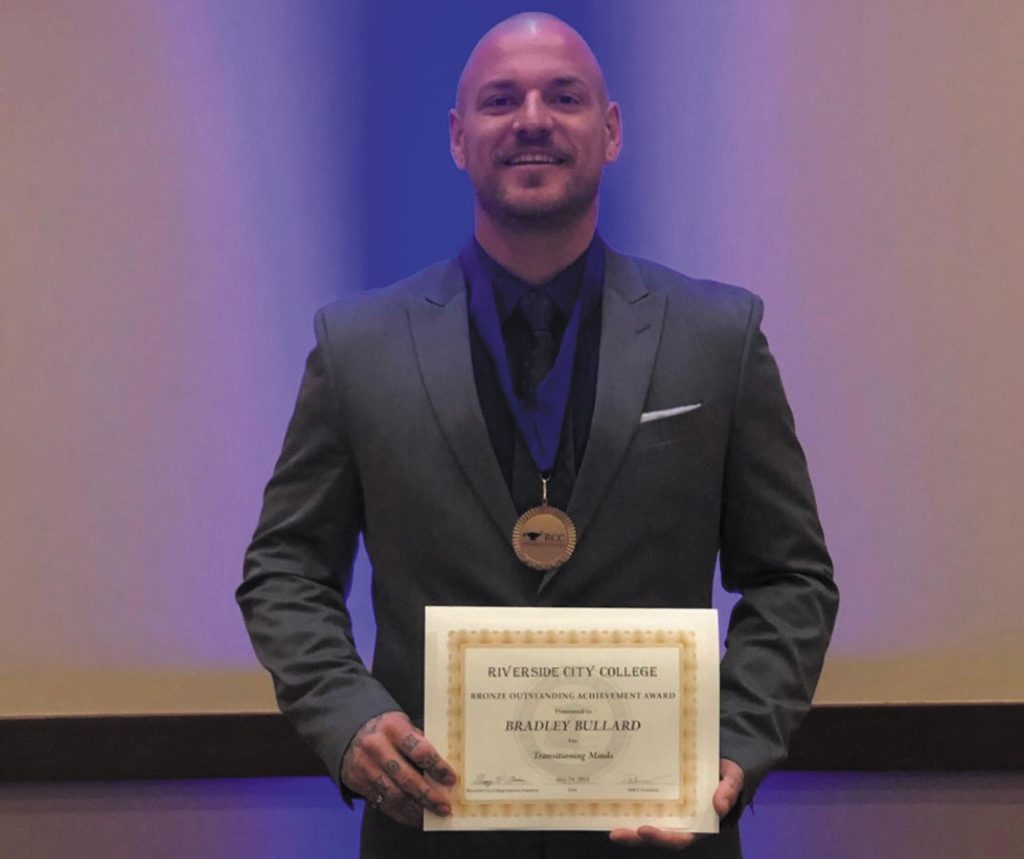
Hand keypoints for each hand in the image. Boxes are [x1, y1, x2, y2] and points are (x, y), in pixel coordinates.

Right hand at [340, 710, 455, 826]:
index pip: (419, 751)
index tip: (451, 779)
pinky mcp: (358, 783)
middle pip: (407, 778)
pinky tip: (414, 816)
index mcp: (393, 728)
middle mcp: (377, 747)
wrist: (352, 732)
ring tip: (431, 814)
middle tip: (444, 806)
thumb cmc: (387, 730)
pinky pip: (382, 803)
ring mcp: (365, 766)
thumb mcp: (403, 725)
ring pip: (394, 795)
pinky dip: (401, 813)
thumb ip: (420, 743)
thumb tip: (443, 769)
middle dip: (428, 795)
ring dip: (416, 808)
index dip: (437, 767)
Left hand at [608, 758, 743, 850]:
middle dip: (636, 837)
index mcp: (699, 823)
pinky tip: (612, 807)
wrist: (718, 759)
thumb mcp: (732, 778)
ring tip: (611, 828)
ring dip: (629, 830)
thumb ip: (728, 790)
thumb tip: (720, 807)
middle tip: (617, 833)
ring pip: (646, 826)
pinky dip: (628, 811)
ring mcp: (668, 812)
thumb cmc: (725, 773)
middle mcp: (681, 821)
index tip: (645, 830)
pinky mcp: (659, 800)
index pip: (679, 837)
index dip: (662, 837)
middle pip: (657, 836)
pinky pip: (643, 808)